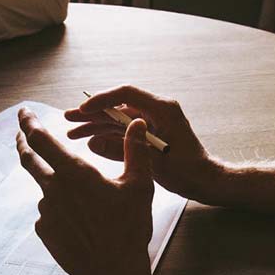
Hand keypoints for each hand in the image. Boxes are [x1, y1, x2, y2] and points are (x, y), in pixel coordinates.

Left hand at [15, 107, 153, 274]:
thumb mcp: (139, 186)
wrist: (115, 274)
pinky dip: (59, 208)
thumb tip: (136, 122)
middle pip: (29, 160)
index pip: (41, 139)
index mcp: (75, 173)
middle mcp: (54, 190)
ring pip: (45, 188)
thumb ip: (135, 150)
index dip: (29, 123)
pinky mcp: (45, 231)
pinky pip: (48, 212)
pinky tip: (80, 221)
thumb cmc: (129, 230)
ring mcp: (46, 212)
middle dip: (23, 143)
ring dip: (55, 184)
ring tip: (85, 200)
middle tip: (20, 133)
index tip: (23, 112)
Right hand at [65, 85, 226, 202]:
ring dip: (96, 125)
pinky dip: (107, 135)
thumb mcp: (154, 161)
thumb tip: (93, 142)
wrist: (205, 181)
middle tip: (68, 118)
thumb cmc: (189, 170)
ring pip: (117, 119)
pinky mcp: (149, 134)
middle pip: (118, 106)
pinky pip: (123, 131)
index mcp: (162, 109)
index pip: (126, 94)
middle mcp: (156, 111)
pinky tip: (89, 141)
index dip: (102, 100)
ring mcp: (152, 122)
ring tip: (72, 132)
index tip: (83, 110)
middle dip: (92, 113)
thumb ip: (123, 150)